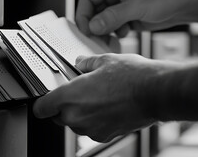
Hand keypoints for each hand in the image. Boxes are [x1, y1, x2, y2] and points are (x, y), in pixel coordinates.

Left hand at [32, 53, 170, 141]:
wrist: (156, 93)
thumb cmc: (132, 77)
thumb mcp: (105, 61)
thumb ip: (87, 63)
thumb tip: (80, 63)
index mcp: (70, 96)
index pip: (41, 108)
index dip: (43, 102)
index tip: (48, 98)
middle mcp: (76, 117)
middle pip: (58, 117)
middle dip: (64, 106)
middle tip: (79, 92)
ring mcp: (91, 129)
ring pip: (75, 123)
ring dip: (81, 113)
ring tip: (98, 97)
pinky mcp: (104, 136)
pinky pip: (91, 129)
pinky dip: (95, 121)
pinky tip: (108, 106)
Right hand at [76, 0, 193, 36]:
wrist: (183, 6)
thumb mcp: (137, 7)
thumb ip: (113, 16)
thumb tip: (93, 26)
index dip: (84, 15)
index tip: (85, 30)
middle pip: (94, 11)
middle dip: (94, 26)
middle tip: (97, 39)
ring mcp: (122, 6)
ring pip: (103, 21)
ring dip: (104, 31)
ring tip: (111, 40)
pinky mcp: (129, 17)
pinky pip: (114, 27)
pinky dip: (114, 33)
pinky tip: (124, 35)